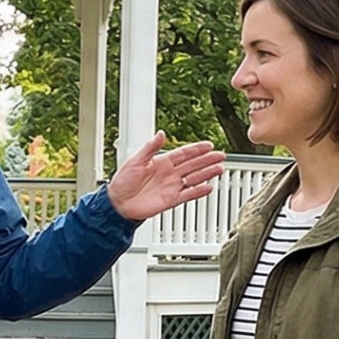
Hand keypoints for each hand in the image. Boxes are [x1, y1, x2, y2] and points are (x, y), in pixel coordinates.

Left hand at [105, 132, 227, 221]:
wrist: (117, 204)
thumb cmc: (122, 182)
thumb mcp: (135, 160)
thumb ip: (150, 148)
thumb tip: (161, 134)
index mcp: (161, 162)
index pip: (183, 153)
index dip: (196, 149)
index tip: (208, 145)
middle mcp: (168, 173)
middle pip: (193, 164)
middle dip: (207, 159)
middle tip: (221, 155)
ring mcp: (171, 186)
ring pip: (194, 178)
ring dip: (207, 173)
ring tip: (220, 169)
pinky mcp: (170, 200)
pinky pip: (188, 194)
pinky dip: (199, 191)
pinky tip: (209, 187)